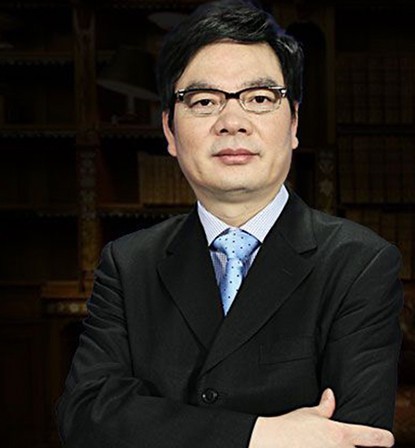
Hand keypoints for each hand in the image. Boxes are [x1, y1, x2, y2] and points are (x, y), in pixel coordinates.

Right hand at [248, 388, 393, 447]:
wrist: (272, 440)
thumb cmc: (289, 426)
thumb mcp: (309, 413)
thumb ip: (325, 406)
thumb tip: (331, 394)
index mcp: (339, 433)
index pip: (371, 437)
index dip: (384, 438)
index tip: (388, 439)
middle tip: (348, 442)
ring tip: (334, 445)